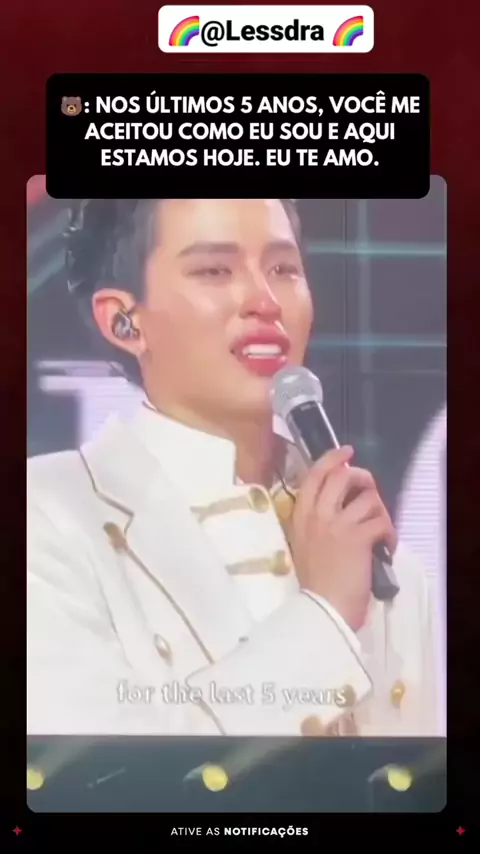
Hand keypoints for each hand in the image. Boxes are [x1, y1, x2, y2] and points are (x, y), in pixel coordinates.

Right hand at [290, 446, 396, 631]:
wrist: (322, 608)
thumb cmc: (313, 583)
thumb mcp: (303, 545)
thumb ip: (314, 524)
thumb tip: (336, 507)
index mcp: (300, 516)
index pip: (313, 475)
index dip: (332, 458)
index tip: (347, 452)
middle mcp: (316, 515)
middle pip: (341, 476)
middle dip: (361, 477)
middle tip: (369, 489)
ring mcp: (337, 525)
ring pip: (368, 497)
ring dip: (380, 511)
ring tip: (379, 528)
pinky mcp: (358, 538)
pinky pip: (381, 521)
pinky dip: (390, 533)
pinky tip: (387, 547)